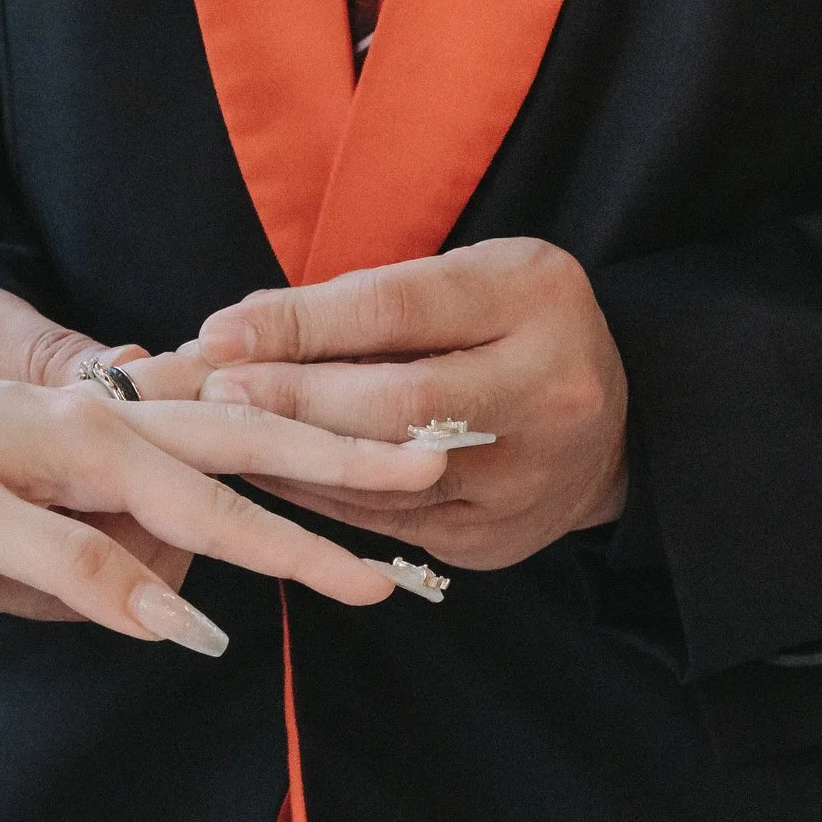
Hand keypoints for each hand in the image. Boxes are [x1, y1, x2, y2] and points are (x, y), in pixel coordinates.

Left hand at [0, 347, 444, 651]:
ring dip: (295, 453)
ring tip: (379, 468)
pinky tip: (255, 467)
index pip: (221, 506)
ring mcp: (88, 422)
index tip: (374, 580)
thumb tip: (183, 625)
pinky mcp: (68, 437)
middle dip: (339, 462)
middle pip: (249, 441)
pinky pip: (170, 447)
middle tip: (429, 470)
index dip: (300, 548)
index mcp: (94, 442)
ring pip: (216, 438)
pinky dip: (228, 457)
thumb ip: (82, 572)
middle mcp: (105, 421)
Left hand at [162, 237, 627, 570]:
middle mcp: (546, 394)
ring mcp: (525, 480)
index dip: (301, 325)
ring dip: (288, 457)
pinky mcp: (491, 540)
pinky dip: (315, 498)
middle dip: (290, 400)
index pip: (400, 310)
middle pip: (396, 405)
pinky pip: (384, 522)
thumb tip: (237, 334)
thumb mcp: (463, 281)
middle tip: (209, 392)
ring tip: (216, 436)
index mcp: (535, 300)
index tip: (220, 334)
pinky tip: (263, 478)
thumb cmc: (511, 330)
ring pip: (380, 478)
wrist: (612, 428)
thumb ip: (366, 302)